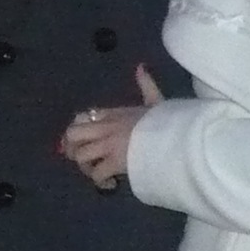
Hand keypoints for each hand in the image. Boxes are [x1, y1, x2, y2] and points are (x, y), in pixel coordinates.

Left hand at [62, 65, 166, 190]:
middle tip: (85, 161)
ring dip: (87, 168)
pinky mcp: (115, 161)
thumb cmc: (168, 120)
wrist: (178, 136)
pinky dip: (100, 182)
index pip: (81, 117)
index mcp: (114, 114)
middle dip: (72, 149)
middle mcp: (107, 127)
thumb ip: (146, 85)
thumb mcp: (156, 100)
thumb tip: (140, 66)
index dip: (75, 132)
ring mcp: (109, 144)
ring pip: (80, 155)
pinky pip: (96, 174)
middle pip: (72, 134)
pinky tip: (111, 184)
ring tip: (99, 174)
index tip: (81, 143)